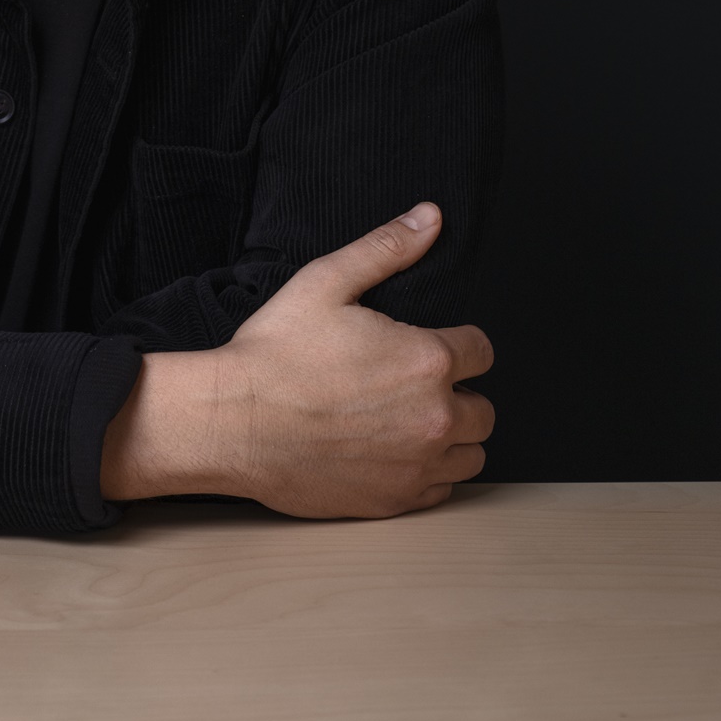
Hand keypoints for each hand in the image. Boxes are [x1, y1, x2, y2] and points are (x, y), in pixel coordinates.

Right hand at [100, 203, 494, 518]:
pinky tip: (393, 453)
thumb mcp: (326, 282)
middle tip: (415, 384)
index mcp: (427, 360)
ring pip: (471, 456)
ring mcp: (417, 466)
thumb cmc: (276, 353)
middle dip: (459, 393)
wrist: (235, 422)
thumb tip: (430, 218)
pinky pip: (441, 491)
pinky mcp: (395, 502)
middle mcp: (435, 417)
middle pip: (484, 410)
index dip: (458, 343)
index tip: (431, 345)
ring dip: (451, 437)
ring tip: (410, 420)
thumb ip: (387, 248)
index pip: (483, 351)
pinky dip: (427, 474)